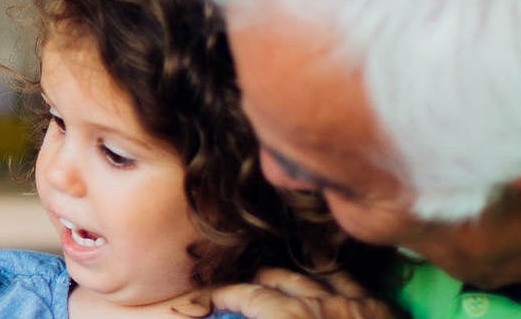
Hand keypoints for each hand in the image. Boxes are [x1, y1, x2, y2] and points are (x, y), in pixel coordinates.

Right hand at [208, 268, 395, 317]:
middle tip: (239, 292)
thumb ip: (264, 317)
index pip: (245, 296)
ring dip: (287, 276)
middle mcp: (317, 304)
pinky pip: (348, 280)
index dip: (221, 295)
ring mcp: (351, 303)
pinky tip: (320, 278)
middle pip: (274, 278)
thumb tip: (236, 317)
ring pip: (310, 274)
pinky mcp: (378, 309)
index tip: (208, 299)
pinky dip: (328, 277)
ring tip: (273, 279)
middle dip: (251, 282)